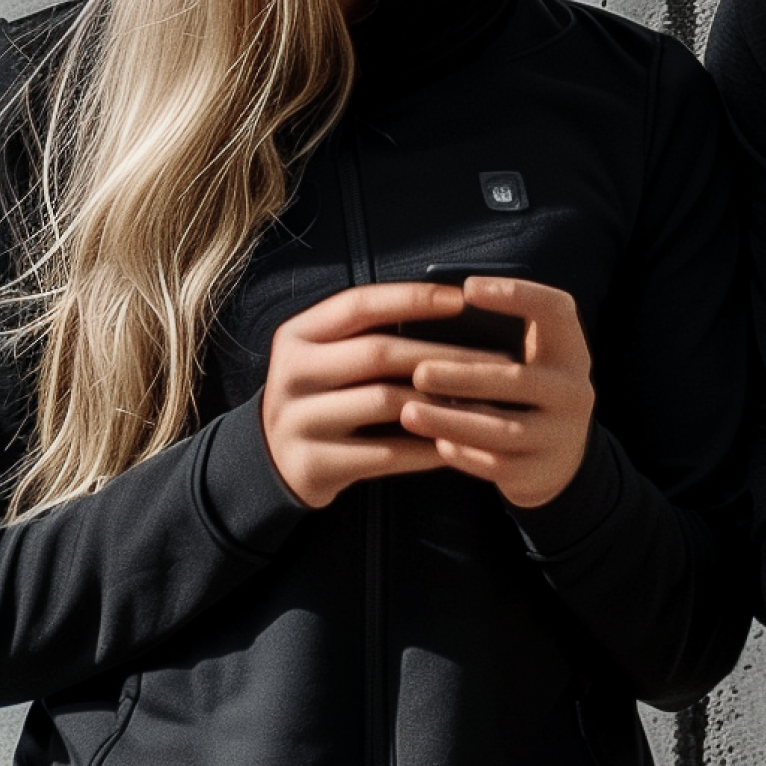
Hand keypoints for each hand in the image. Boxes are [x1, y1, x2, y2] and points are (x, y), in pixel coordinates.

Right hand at [261, 282, 470, 509]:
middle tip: (495, 357)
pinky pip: (384, 455)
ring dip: (440, 401)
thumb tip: (451, 313)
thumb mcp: (325, 355)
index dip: (412, 298)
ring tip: (484, 399)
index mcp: (297, 335)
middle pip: (378, 353)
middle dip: (443, 352)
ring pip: (385, 403)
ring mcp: (299, 422)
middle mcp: (293, 373)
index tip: (462, 299)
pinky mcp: (314, 466)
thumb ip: (368, 334)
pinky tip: (458, 442)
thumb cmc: (320, 393)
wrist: (270, 460)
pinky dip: (426, 449)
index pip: (360, 304)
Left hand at [396, 276, 594, 513]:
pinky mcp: (539, 471)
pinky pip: (497, 464)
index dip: (515, 295)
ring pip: (503, 429)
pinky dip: (463, 453)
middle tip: (419, 372)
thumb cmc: (529, 388)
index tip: (468, 288)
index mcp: (570, 348)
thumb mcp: (533, 357)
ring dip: (452, 421)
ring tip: (409, 412)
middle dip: (464, 377)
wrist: (562, 456)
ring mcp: (560, 435)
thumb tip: (439, 307)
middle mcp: (573, 390)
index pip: (555, 310)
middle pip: (518, 380)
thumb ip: (502, 334)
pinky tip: (433, 442)